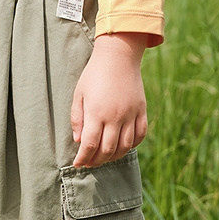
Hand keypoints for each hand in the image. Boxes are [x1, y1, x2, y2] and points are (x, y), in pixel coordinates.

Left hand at [70, 32, 148, 166]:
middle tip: (89, 163)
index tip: (77, 163)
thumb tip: (79, 141)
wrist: (118, 56)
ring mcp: (131, 114)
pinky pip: (140, 135)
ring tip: (104, 158)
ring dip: (114, 157)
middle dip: (96, 161)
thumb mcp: (79, 95)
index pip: (90, 145)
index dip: (83, 158)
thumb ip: (77, 119)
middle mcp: (115, 116)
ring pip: (125, 146)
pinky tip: (122, 147)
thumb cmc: (94, 75)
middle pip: (107, 149)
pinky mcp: (141, 110)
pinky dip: (132, 145)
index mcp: (97, 113)